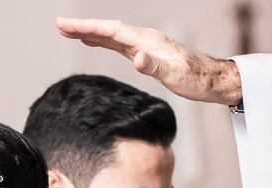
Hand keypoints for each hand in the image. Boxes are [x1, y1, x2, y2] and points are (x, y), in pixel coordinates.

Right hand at [55, 18, 242, 105]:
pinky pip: (118, 43)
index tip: (66, 26)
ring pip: (111, 35)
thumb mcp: (174, 76)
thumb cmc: (196, 78)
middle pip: (107, 29)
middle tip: (59, 25)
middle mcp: (144, 39)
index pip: (111, 31)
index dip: (87, 28)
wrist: (212, 79)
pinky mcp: (147, 53)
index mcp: (147, 41)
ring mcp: (145, 45)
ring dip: (89, 33)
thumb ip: (153, 66)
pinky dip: (103, 40)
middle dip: (82, 28)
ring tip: (68, 32)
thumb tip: (136, 59)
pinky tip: (95, 41)